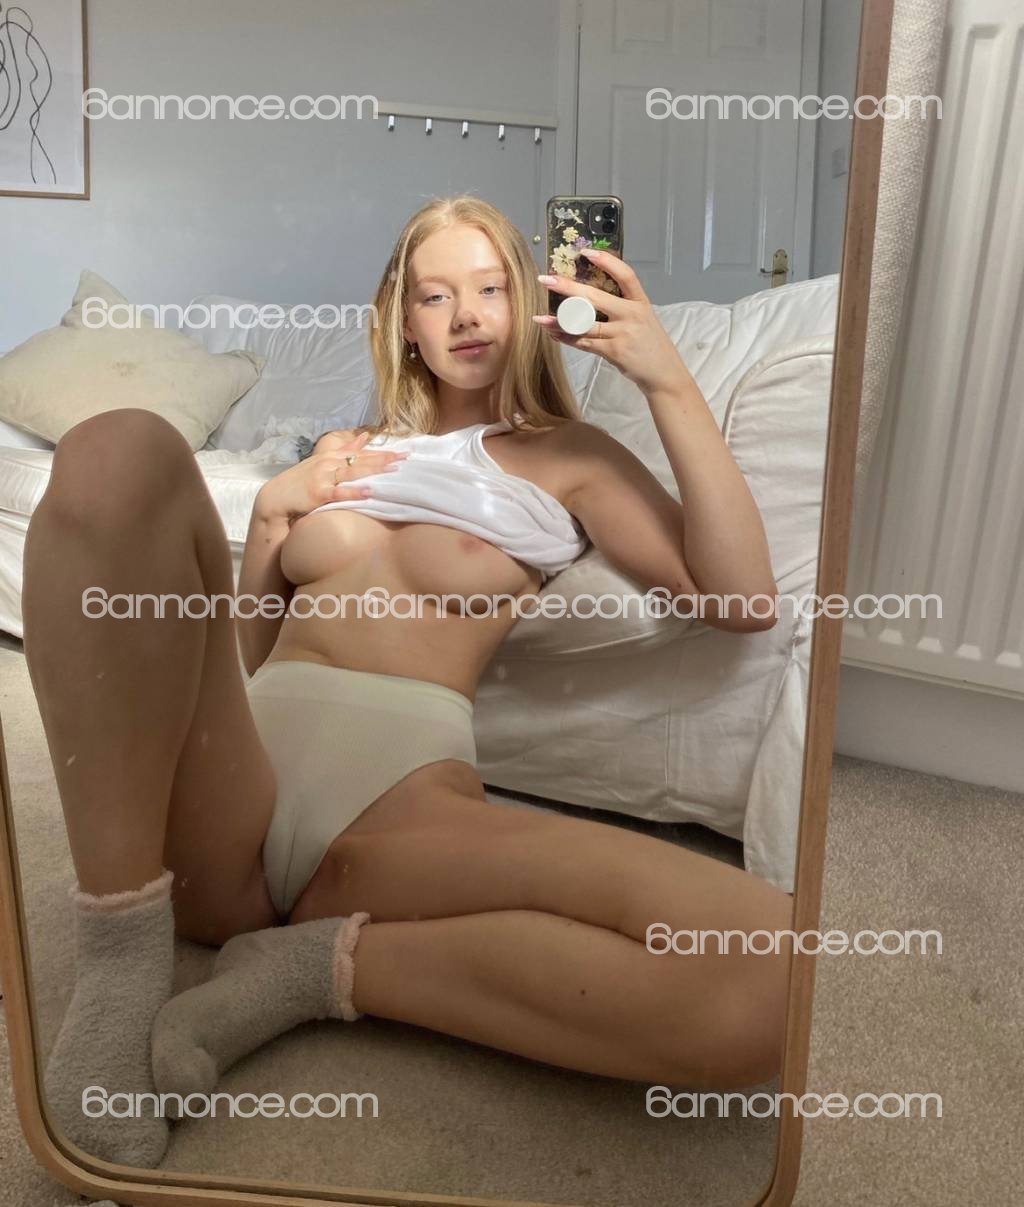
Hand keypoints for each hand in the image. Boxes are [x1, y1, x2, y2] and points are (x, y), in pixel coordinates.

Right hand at [255, 430, 406, 522]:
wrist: (276, 497)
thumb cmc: (301, 481)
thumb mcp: (323, 461)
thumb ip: (345, 449)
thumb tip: (365, 436)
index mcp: (332, 456)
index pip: (362, 453)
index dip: (383, 452)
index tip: (404, 452)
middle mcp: (329, 464)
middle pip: (361, 460)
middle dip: (384, 459)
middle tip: (406, 458)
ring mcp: (323, 478)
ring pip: (352, 472)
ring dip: (373, 470)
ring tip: (393, 470)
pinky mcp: (318, 493)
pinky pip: (339, 493)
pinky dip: (354, 492)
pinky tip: (369, 492)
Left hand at [533, 250, 691, 398]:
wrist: (664, 375)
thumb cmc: (651, 346)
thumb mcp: (644, 319)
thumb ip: (623, 307)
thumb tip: (592, 297)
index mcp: (640, 302)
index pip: (626, 275)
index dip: (607, 261)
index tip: (586, 252)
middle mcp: (632, 314)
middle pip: (595, 297)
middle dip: (567, 287)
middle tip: (546, 280)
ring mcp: (622, 333)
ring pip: (584, 323)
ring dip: (559, 321)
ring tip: (540, 319)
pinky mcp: (614, 351)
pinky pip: (584, 343)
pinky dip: (567, 339)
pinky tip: (554, 334)